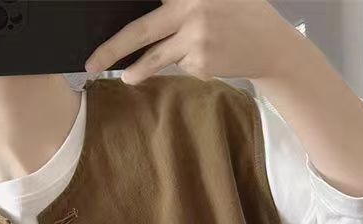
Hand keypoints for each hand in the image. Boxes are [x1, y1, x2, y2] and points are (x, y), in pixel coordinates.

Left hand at [84, 0, 306, 84]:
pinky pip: (179, 65)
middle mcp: (191, 11)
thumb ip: (182, 2)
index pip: (148, 7)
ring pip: (156, 57)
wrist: (271, 46)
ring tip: (125, 78)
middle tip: (91, 63)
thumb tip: (153, 11)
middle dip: (112, 49)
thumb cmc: (240, 13)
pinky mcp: (201, 64)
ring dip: (137, 70)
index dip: (127, 15)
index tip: (100, 14)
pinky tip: (204, 55)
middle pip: (141, 30)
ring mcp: (196, 40)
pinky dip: (183, 62)